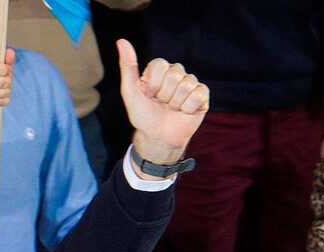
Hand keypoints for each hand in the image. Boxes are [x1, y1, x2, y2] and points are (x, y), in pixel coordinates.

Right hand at [0, 48, 14, 122]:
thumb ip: (6, 60)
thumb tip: (10, 53)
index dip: (5, 70)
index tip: (6, 71)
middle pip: (0, 82)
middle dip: (9, 83)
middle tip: (8, 83)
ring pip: (0, 93)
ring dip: (6, 92)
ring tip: (5, 90)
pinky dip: (2, 101)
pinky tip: (1, 98)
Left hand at [117, 39, 208, 173]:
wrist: (157, 138)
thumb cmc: (143, 116)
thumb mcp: (130, 92)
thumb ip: (127, 66)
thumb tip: (121, 41)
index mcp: (159, 70)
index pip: (160, 65)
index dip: (153, 84)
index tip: (149, 95)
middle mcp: (176, 73)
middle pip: (175, 74)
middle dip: (165, 95)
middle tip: (161, 104)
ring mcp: (190, 84)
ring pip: (187, 85)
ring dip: (176, 103)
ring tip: (171, 109)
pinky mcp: (202, 95)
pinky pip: (199, 93)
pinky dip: (188, 107)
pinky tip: (184, 112)